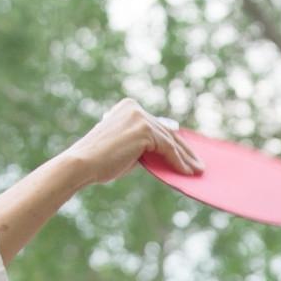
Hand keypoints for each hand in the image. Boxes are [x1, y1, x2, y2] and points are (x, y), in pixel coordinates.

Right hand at [67, 98, 203, 183]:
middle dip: (185, 150)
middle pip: (167, 131)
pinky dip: (179, 162)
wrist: (82, 164)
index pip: (158, 126)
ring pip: (170, 140)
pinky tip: (187, 172)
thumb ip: (145, 147)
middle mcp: (135, 108)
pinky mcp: (144, 130)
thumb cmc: (100, 162)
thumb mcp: (126, 149)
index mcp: (129, 108)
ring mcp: (140, 117)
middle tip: (198, 163)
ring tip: (197, 170)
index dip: (175, 141)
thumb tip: (166, 156)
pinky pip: (168, 148)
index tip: (188, 153)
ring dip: (186, 158)